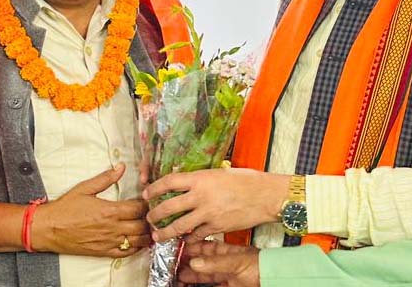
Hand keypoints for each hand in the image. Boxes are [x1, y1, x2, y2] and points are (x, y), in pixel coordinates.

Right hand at [31, 164, 150, 257]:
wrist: (49, 228)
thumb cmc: (65, 209)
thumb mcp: (84, 188)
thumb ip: (105, 178)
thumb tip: (120, 167)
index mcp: (109, 210)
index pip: (138, 208)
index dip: (147, 204)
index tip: (147, 200)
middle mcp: (112, 227)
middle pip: (142, 225)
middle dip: (149, 219)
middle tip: (151, 213)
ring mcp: (109, 241)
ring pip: (138, 240)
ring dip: (146, 234)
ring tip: (148, 227)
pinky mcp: (104, 252)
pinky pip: (127, 252)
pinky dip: (137, 248)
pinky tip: (138, 241)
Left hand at [143, 168, 288, 241]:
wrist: (266, 195)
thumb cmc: (246, 180)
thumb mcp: (219, 172)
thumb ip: (200, 179)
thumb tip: (185, 182)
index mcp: (200, 178)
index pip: (168, 182)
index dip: (153, 188)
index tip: (146, 194)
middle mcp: (200, 196)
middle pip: (168, 207)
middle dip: (155, 214)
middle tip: (149, 218)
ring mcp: (208, 213)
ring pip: (179, 225)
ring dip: (165, 232)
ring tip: (157, 235)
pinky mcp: (217, 227)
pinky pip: (197, 235)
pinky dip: (189, 238)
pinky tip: (184, 239)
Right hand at [178, 240, 259, 286]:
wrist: (276, 280)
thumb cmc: (263, 267)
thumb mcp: (237, 262)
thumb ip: (216, 263)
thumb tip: (194, 262)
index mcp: (226, 252)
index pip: (203, 247)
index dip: (189, 247)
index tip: (175, 248)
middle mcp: (224, 264)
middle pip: (200, 263)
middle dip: (185, 263)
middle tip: (171, 265)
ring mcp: (226, 277)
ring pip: (203, 277)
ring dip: (190, 277)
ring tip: (176, 277)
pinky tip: (190, 286)